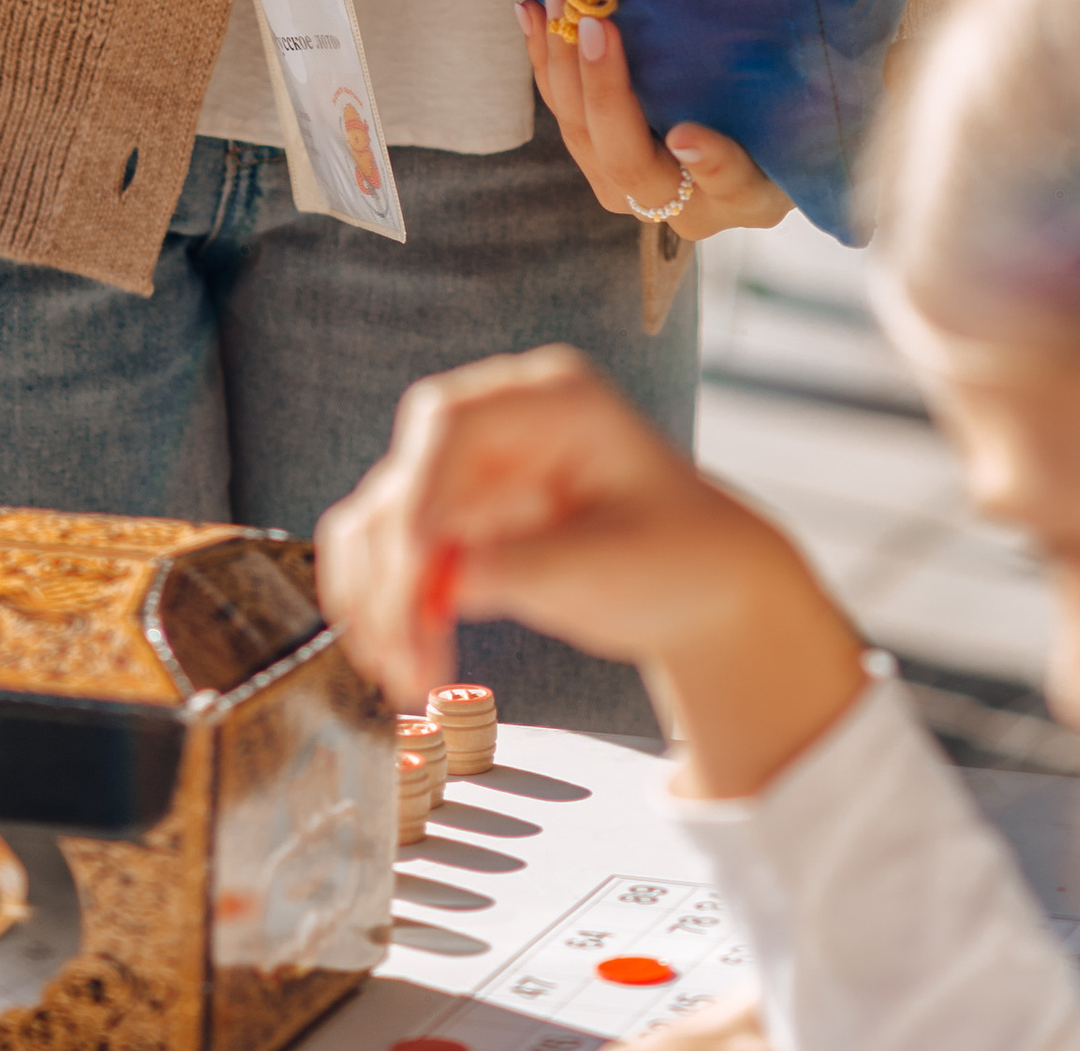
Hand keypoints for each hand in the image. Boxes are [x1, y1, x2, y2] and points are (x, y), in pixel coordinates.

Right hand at [315, 345, 866, 797]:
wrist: (700, 586)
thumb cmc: (678, 558)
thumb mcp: (616, 565)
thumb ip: (530, 567)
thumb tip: (442, 581)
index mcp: (552, 400)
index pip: (450, 425)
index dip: (419, 497)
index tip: (416, 579)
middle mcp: (499, 422)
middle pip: (406, 475)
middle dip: (391, 568)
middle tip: (402, 657)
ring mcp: (472, 471)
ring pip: (384, 519)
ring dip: (379, 599)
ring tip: (406, 678)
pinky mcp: (458, 522)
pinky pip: (395, 558)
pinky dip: (387, 608)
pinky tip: (400, 660)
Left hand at [519, 2, 793, 243]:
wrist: (758, 139)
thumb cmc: (797, 115)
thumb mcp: (812, 107)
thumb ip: (812, 83)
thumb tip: (839, 22)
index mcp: (749, 195)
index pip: (730, 181)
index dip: (708, 161)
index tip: (686, 134)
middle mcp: (687, 208)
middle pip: (632, 163)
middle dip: (606, 92)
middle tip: (595, 24)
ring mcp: (634, 191)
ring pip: (584, 139)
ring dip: (562, 68)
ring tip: (552, 1)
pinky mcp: (601, 161)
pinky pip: (566, 117)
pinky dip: (547, 63)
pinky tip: (532, 12)